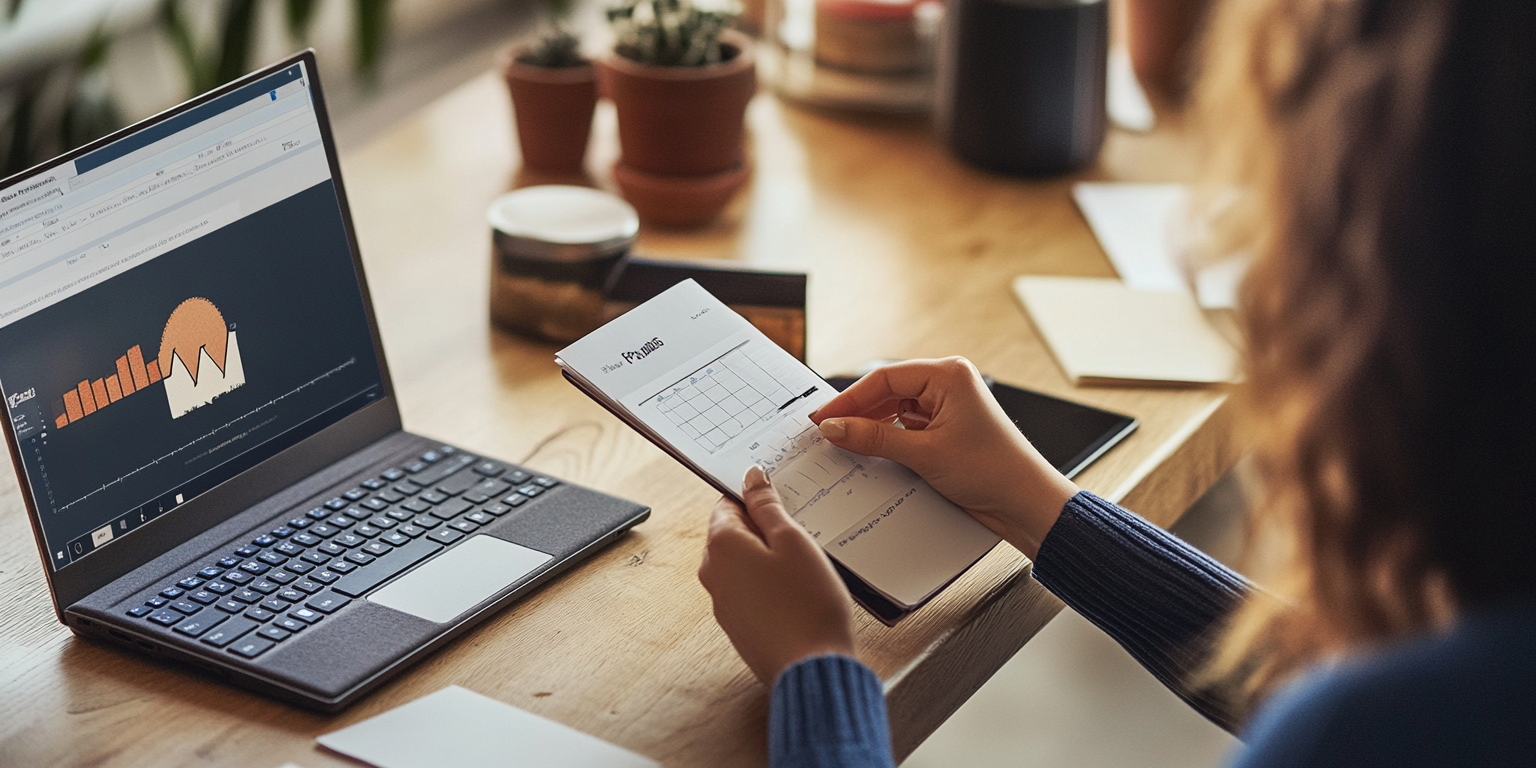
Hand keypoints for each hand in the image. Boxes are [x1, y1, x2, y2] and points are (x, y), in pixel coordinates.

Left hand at [699, 466, 854, 683]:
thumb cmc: (808, 604)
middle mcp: (712, 573)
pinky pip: (749, 590)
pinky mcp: (738, 625)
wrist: (811, 668)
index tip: (784, 500)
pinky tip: (798, 592)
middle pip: (733, 533)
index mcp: (721, 545)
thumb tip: (751, 477)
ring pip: (742, 563)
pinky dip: (769, 584)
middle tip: (801, 532)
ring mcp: (722, 602)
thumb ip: (767, 506)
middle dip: (763, 528)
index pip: (728, 503)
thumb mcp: (793, 541)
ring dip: (769, 557)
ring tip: (805, 565)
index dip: (757, 497)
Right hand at [811, 357, 1077, 558]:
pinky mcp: (948, 430)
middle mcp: (949, 384)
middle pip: (888, 392)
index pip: (884, 379)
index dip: (849, 400)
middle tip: (827, 432)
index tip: (822, 419)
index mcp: (949, 374)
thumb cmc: (992, 470)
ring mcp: (949, 407)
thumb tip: (834, 428)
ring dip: (873, 428)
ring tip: (846, 445)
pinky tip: (872, 453)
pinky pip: (908, 428)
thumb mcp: (924, 453)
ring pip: (896, 411)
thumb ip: (873, 438)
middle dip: (858, 413)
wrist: (1026, 503)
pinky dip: (888, 439)